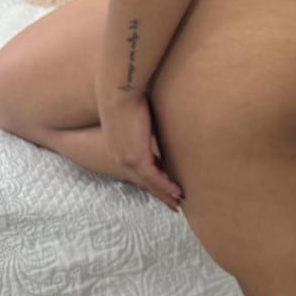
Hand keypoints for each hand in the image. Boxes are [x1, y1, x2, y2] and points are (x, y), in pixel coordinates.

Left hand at [98, 89, 185, 210]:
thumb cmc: (126, 96)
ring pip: (149, 183)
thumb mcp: (136, 115)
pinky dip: (166, 186)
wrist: (119, 92)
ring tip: (177, 203)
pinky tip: (177, 192)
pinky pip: (154, 177)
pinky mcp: (137, 158)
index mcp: (118, 148)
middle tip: (172, 203)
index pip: (138, 168)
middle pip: (143, 181)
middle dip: (158, 193)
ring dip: (164, 194)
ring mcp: (127, 160)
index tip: (164, 185)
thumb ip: (144, 125)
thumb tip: (153, 123)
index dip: (152, 179)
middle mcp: (120, 158)